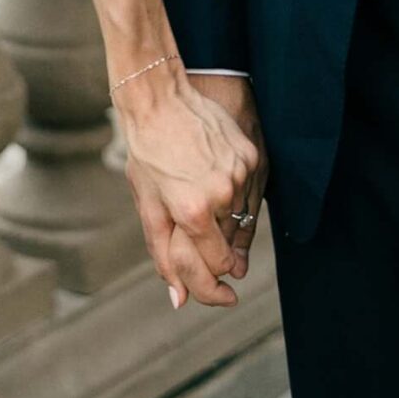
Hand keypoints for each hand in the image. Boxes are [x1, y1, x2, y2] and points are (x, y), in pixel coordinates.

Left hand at [117, 62, 260, 311]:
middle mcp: (222, 194)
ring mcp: (240, 173)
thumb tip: (179, 300)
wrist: (159, 97)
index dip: (214, 276)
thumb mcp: (149, 205)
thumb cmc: (147, 152)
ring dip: (224, 215)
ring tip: (198, 189)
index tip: (217, 286)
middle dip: (214, 244)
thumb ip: (164, 255)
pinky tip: (211, 171)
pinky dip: (234, 189)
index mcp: (193, 211)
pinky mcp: (251, 155)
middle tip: (195, 224)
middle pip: (231, 242)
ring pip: (242, 215)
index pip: (219, 264)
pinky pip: (249, 188)